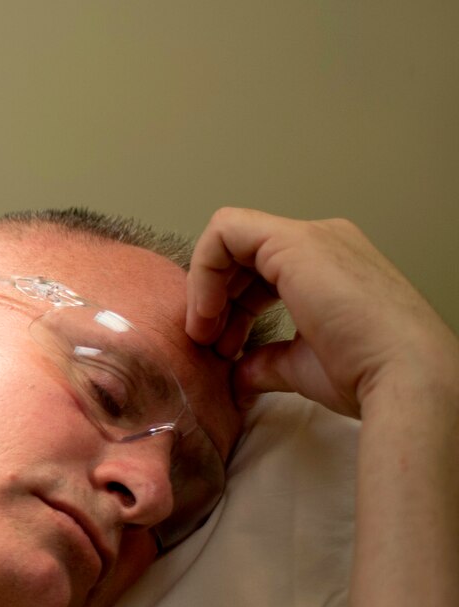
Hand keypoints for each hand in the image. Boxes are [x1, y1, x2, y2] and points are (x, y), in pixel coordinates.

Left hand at [187, 209, 458, 417]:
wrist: (401, 375)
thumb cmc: (366, 373)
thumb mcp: (302, 364)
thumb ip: (267, 360)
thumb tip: (240, 373)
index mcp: (330, 266)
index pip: (262, 271)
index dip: (231, 303)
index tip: (222, 346)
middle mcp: (324, 242)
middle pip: (242, 254)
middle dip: (214, 297)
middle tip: (208, 342)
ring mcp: (311, 236)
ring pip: (230, 238)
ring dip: (206, 287)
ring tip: (208, 336)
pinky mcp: (294, 240)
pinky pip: (226, 231)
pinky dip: (205, 269)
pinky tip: (209, 312)